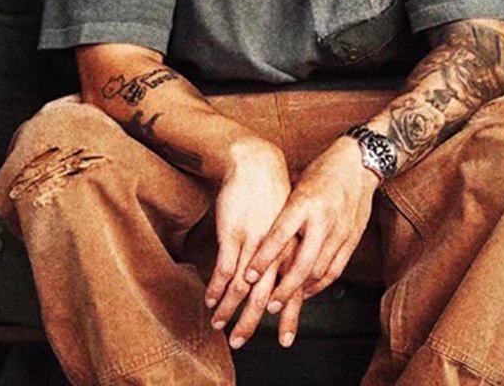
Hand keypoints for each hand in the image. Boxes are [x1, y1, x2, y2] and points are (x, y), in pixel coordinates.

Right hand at [205, 137, 290, 346]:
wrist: (256, 162)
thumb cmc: (273, 192)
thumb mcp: (292, 222)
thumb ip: (291, 247)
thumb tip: (289, 270)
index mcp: (294, 246)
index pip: (293, 288)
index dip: (288, 314)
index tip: (284, 336)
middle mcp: (276, 249)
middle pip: (268, 296)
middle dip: (253, 321)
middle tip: (242, 341)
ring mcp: (254, 243)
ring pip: (243, 288)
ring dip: (229, 310)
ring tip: (220, 326)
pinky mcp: (233, 234)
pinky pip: (224, 270)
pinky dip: (216, 288)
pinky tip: (210, 300)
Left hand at [245, 137, 378, 315]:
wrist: (357, 163)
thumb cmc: (321, 171)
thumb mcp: (296, 185)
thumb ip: (283, 212)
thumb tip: (260, 237)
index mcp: (304, 202)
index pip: (280, 235)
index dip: (264, 259)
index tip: (249, 275)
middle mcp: (323, 219)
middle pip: (302, 264)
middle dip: (284, 289)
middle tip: (268, 305)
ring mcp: (340, 231)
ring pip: (319, 271)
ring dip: (300, 290)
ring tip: (284, 300)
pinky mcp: (352, 239)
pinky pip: (335, 269)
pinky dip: (319, 284)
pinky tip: (306, 290)